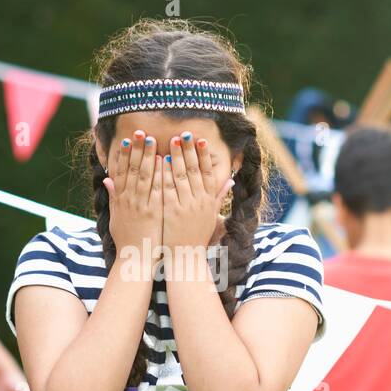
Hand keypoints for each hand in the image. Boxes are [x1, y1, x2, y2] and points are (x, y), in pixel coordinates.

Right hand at [103, 129, 161, 271]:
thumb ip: (113, 197)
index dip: (122, 154)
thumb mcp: (115, 217)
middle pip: (131, 169)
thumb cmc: (127, 240)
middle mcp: (128, 200)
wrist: (134, 259)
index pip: (120, 172)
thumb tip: (107, 179)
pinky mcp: (153, 212)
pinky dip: (159, 174)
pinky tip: (163, 161)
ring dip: (147, 156)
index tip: (126, 139)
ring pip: (143, 176)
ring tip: (152, 139)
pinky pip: (156, 189)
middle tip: (140, 131)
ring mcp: (140, 205)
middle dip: (136, 149)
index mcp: (120, 200)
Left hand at [161, 132, 232, 250]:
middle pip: (193, 170)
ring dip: (176, 156)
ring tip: (171, 141)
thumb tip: (230, 179)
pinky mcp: (170, 211)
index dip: (203, 155)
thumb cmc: (198, 236)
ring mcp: (184, 206)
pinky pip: (167, 188)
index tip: (200, 139)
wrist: (186, 257)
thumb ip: (218, 196)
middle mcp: (198, 201)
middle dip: (188, 150)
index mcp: (208, 200)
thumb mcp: (212, 215)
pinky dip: (164, 173)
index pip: (207, 172)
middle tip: (183, 133)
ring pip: (180, 176)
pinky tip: (160, 161)